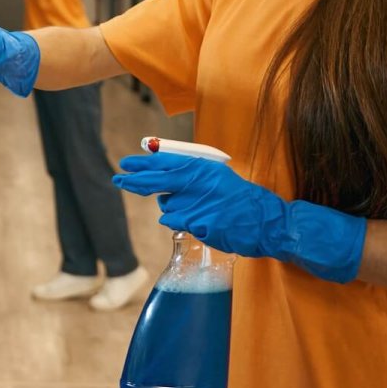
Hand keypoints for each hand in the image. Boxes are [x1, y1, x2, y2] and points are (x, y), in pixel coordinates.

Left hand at [114, 152, 366, 283]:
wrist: (268, 221)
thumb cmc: (241, 197)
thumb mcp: (216, 175)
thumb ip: (190, 173)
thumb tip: (159, 171)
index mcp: (201, 167)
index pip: (163, 162)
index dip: (141, 163)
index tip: (125, 164)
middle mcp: (196, 183)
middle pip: (155, 182)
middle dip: (134, 181)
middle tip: (118, 180)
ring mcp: (197, 206)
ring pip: (167, 207)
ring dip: (174, 209)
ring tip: (199, 209)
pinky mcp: (200, 226)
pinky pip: (179, 224)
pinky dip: (185, 223)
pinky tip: (204, 222)